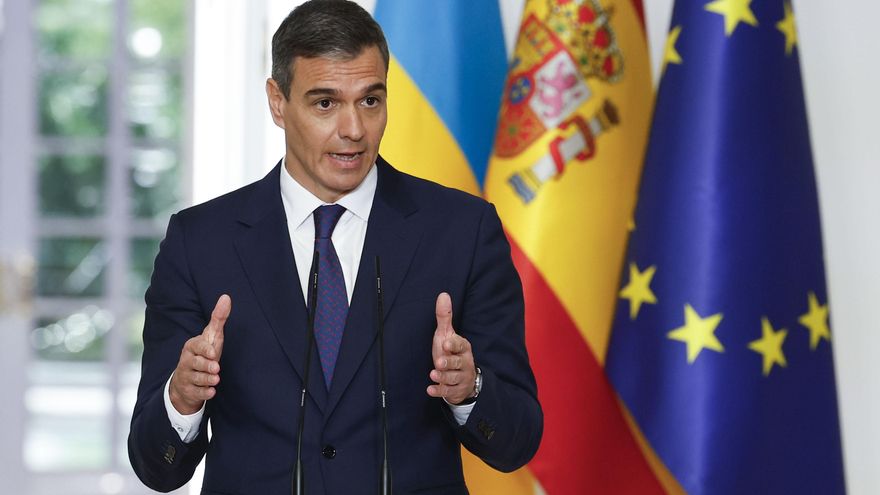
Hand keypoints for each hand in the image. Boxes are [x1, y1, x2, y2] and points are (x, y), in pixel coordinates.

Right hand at [169, 294, 230, 414]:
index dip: (205, 350)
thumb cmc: (205, 353)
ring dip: (207, 380)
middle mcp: (186, 361)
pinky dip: (204, 393)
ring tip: (216, 379)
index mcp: (191, 346)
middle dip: (206, 366)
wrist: (188, 379)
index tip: (213, 353)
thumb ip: (218, 318)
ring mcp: (186, 376)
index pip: (197, 346)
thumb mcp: (212, 336)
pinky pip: (196, 393)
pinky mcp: (188, 390)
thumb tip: (226, 297)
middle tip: (216, 369)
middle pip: (196, 363)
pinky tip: (211, 392)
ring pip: (196, 379)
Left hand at [426, 292, 475, 404]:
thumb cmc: (451, 352)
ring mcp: (461, 378)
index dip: (454, 345)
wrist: (463, 379)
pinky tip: (430, 389)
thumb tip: (443, 294)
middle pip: (458, 363)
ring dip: (443, 377)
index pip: (460, 345)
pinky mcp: (455, 390)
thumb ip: (444, 317)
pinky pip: (448, 392)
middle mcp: (464, 363)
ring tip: (433, 374)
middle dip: (449, 363)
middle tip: (439, 362)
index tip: (446, 344)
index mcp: (463, 348)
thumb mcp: (447, 335)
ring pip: (453, 378)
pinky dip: (439, 391)